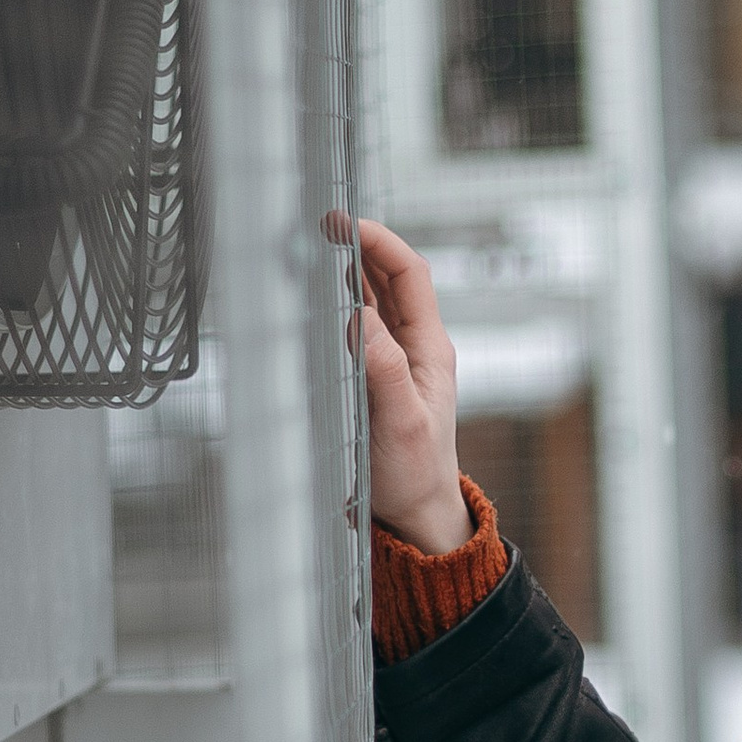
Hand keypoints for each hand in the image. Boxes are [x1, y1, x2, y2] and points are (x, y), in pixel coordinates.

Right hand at [340, 213, 466, 553]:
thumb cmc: (412, 476)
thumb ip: (381, 367)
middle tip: (319, 225)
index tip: (344, 223)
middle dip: (357, 246)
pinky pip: (359, 328)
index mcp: (430, 348)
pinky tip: (315, 298)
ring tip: (311, 248)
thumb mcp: (398, 421)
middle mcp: (416, 347)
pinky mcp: (377, 378)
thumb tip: (359, 313)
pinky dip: (338, 305)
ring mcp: (397, 361)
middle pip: (389, 278)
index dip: (379, 241)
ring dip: (346, 271)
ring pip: (372, 299)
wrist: (416, 517)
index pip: (409, 274)